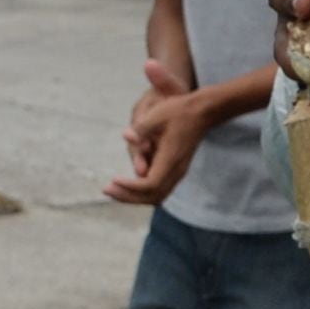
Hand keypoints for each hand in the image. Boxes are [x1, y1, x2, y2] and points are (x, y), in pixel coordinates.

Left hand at [106, 66, 216, 204]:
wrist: (203, 112)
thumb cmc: (178, 112)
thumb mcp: (158, 115)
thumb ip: (141, 128)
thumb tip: (127, 137)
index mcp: (171, 158)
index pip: (150, 184)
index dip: (130, 186)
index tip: (113, 179)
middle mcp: (177, 169)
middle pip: (153, 196)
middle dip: (128, 196)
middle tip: (106, 189)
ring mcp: (178, 171)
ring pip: (157, 196)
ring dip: (134, 197)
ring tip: (113, 190)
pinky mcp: (176, 170)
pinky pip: (159, 189)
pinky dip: (142, 192)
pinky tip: (125, 185)